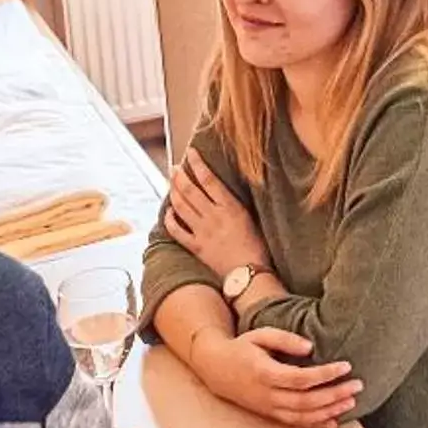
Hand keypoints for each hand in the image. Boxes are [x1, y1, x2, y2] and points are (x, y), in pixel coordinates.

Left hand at [164, 151, 267, 278]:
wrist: (250, 274)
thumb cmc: (258, 247)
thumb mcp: (251, 218)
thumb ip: (235, 204)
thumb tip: (224, 189)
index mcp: (230, 207)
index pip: (208, 179)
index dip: (197, 164)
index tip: (190, 153)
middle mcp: (213, 217)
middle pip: (190, 191)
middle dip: (179, 176)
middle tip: (174, 168)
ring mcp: (203, 232)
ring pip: (181, 207)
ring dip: (173, 193)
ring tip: (171, 183)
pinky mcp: (196, 247)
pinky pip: (177, 231)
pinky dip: (171, 220)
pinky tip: (169, 212)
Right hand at [197, 328, 360, 427]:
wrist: (218, 370)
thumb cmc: (243, 348)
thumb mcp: (260, 335)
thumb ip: (285, 338)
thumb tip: (310, 347)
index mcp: (265, 373)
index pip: (301, 378)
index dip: (326, 374)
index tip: (346, 365)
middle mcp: (268, 395)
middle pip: (306, 401)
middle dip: (334, 395)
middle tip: (357, 385)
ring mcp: (269, 408)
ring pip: (303, 416)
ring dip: (329, 411)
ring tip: (351, 402)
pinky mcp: (270, 415)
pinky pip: (295, 424)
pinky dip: (315, 425)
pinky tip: (333, 422)